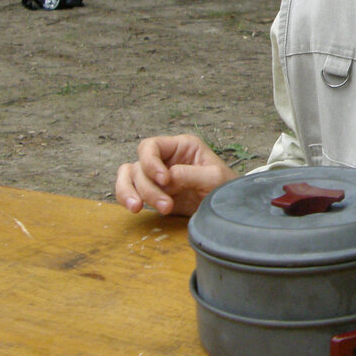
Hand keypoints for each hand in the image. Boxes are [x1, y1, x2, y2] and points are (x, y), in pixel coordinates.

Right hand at [115, 133, 238, 215]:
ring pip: (129, 176)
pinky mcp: (154, 193)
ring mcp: (157, 176)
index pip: (152, 146)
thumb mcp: (214, 178)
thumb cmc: (225, 186)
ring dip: (130, 192)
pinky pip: (130, 190)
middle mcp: (166, 158)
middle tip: (167, 206)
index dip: (150, 162)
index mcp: (181, 147)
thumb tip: (167, 177)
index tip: (164, 180)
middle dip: (149, 187)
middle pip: (139, 165)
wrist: (228, 207)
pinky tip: (135, 208)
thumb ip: (191, 175)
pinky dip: (127, 198)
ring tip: (138, 208)